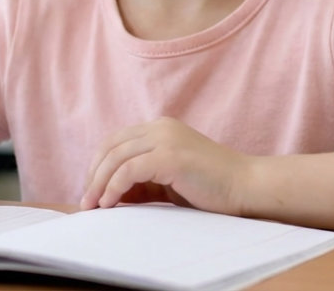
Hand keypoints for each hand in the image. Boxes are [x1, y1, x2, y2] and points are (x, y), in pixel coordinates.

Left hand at [81, 117, 250, 213]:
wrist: (246, 186)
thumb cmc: (211, 187)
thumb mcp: (170, 180)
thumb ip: (144, 180)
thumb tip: (111, 194)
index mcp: (161, 128)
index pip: (116, 140)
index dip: (98, 165)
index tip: (92, 192)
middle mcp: (161, 127)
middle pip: (111, 145)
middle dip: (93, 174)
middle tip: (86, 202)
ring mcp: (166, 138)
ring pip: (116, 156)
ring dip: (99, 182)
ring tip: (93, 206)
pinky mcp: (170, 155)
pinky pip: (129, 170)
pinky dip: (114, 187)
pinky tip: (111, 203)